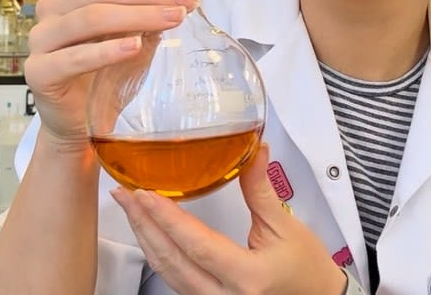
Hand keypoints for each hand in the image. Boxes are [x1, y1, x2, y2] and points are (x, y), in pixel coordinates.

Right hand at [23, 0, 197, 149]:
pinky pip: (72, 58)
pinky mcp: (39, 72)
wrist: (82, 124)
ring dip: (137, 16)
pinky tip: (133, 46)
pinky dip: (105, 50)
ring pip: (90, 17)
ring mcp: (42, 40)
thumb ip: (156, 4)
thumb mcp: (138, 35)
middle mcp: (53, 10)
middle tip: (185, 2)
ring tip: (171, 19)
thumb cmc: (106, 77)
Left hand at [113, 144, 347, 294]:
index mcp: (247, 276)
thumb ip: (261, 190)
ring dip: (146, 240)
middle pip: (171, 261)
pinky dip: (159, 256)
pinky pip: (175, 281)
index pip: (196, 244)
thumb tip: (252, 150)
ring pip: (168, 274)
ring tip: (130, 210)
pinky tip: (150, 234)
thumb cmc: (307, 269)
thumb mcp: (286, 227)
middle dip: (143, 225)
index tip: (142, 194)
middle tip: (123, 194)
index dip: (166, 218)